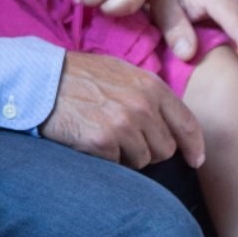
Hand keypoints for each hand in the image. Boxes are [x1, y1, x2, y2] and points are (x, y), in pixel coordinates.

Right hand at [40, 51, 204, 170]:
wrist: (42, 79)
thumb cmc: (80, 75)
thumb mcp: (120, 71)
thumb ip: (148, 93)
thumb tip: (173, 123)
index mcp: (149, 85)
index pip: (186, 123)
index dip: (193, 146)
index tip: (194, 159)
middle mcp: (141, 105)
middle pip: (166, 148)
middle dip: (150, 149)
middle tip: (125, 136)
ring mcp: (122, 124)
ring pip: (143, 160)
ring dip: (127, 155)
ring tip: (105, 134)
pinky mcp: (102, 142)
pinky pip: (118, 165)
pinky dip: (107, 158)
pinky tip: (91, 140)